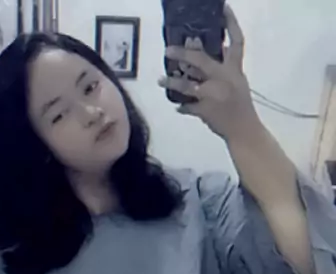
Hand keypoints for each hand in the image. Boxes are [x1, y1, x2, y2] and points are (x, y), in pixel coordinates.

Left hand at [157, 5, 259, 139]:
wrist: (244, 130)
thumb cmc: (240, 105)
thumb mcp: (237, 81)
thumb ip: (225, 67)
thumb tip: (212, 50)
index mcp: (234, 69)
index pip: (236, 41)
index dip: (230, 23)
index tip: (223, 8)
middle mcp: (224, 78)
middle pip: (200, 60)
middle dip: (182, 54)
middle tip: (168, 50)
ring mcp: (213, 95)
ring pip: (187, 85)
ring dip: (172, 81)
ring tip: (161, 80)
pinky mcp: (205, 110)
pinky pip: (187, 106)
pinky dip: (182, 106)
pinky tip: (177, 105)